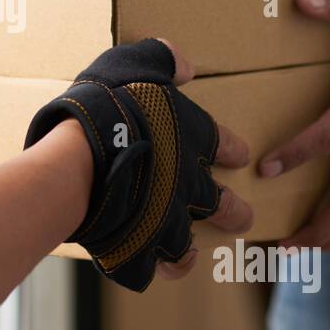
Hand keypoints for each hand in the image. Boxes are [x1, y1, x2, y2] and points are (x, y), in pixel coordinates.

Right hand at [24, 38, 252, 291]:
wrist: (85, 160)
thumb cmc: (109, 105)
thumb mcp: (136, 61)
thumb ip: (163, 59)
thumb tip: (185, 64)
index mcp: (191, 137)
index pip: (222, 143)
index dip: (231, 150)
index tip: (240, 157)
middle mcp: (187, 184)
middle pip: (221, 204)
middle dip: (234, 212)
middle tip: (244, 217)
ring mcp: (164, 220)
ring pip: (188, 242)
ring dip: (192, 250)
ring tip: (195, 254)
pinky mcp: (136, 247)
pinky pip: (149, 268)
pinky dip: (150, 270)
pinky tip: (152, 269)